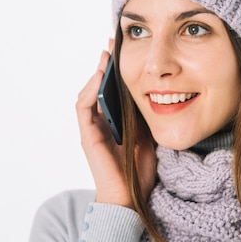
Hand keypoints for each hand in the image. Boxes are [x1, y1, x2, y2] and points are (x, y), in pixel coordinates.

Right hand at [75, 48, 156, 208]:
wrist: (130, 198)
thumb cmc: (138, 171)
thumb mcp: (148, 135)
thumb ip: (145, 116)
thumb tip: (157, 92)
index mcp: (113, 122)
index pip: (110, 90)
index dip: (114, 70)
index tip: (123, 50)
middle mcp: (99, 123)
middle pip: (97, 88)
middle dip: (104, 65)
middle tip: (112, 44)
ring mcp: (91, 129)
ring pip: (88, 94)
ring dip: (95, 73)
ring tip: (106, 56)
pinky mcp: (87, 135)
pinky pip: (83, 107)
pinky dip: (90, 90)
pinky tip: (100, 76)